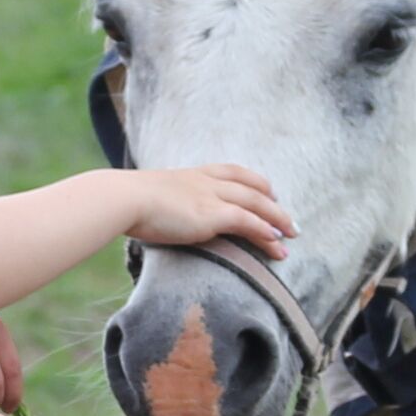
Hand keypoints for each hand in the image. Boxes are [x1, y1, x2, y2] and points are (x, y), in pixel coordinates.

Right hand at [117, 165, 293, 255]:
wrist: (123, 198)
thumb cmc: (126, 202)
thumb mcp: (149, 197)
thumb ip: (160, 204)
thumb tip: (153, 216)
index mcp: (192, 174)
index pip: (233, 172)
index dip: (254, 182)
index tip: (268, 191)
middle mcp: (207, 181)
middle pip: (252, 187)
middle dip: (274, 204)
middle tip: (289, 220)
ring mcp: (211, 196)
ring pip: (257, 205)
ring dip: (278, 220)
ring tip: (292, 236)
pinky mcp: (212, 215)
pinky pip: (248, 222)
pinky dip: (266, 233)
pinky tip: (277, 244)